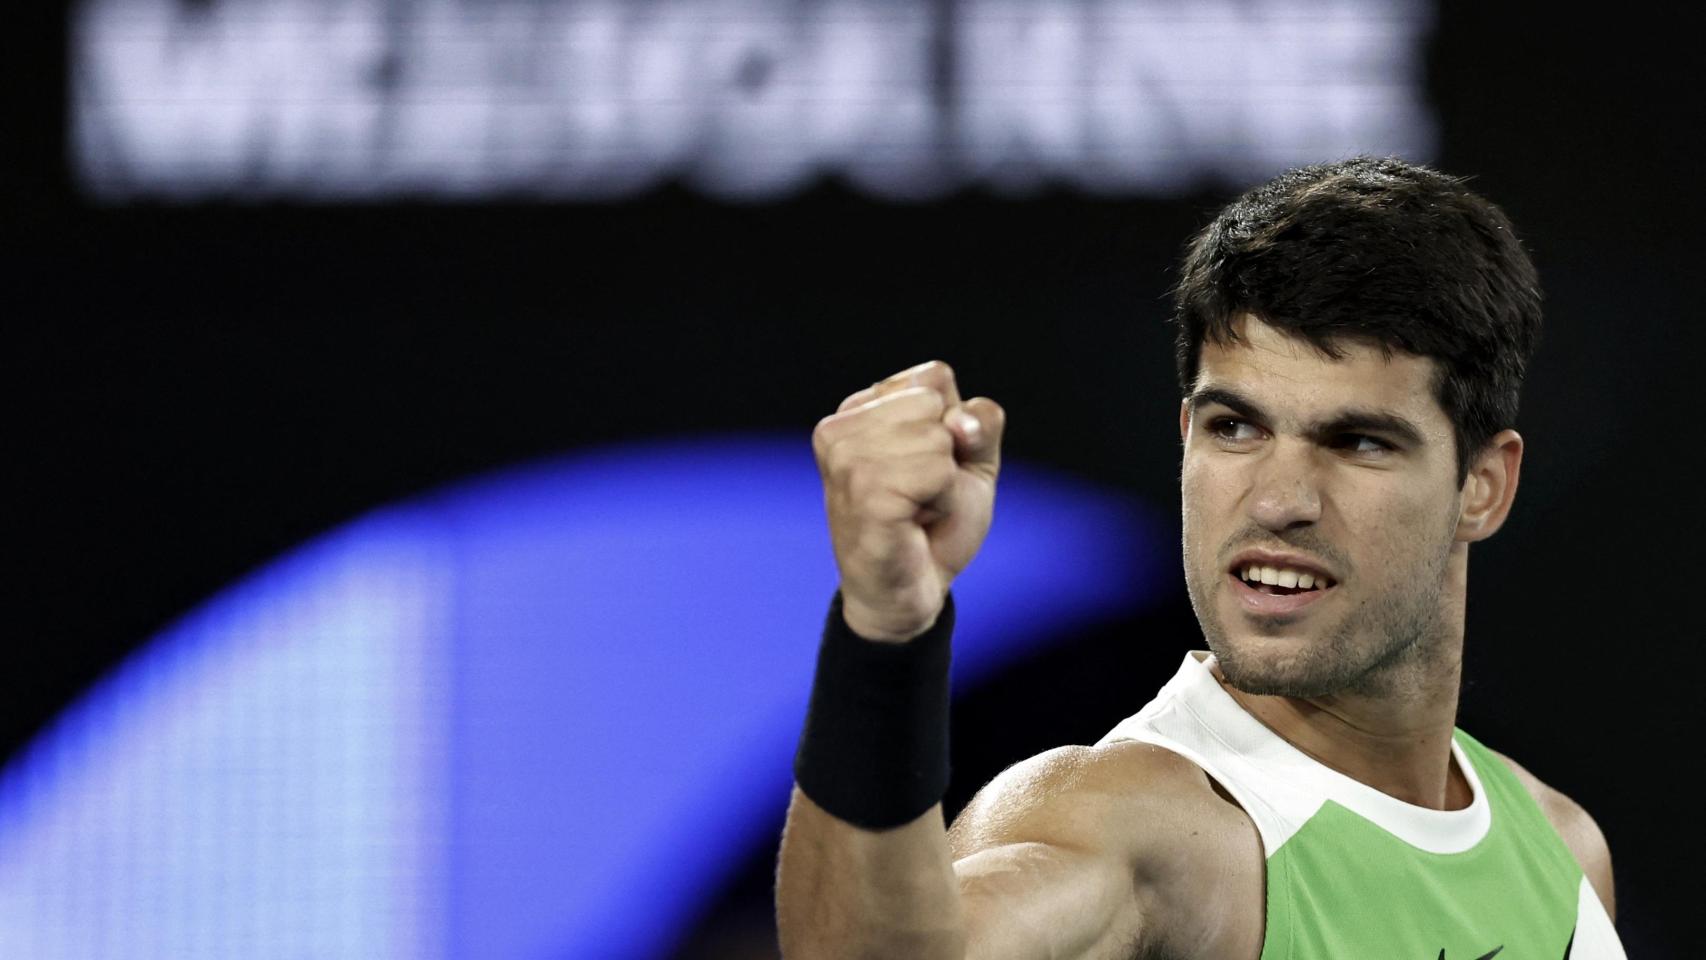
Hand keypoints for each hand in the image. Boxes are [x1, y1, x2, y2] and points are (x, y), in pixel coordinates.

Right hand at [812, 360, 1005, 641]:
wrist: (911, 593)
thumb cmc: (935, 524)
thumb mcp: (970, 461)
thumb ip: (980, 423)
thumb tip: (960, 424)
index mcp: (856, 410)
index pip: (934, 376)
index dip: (953, 424)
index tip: (927, 466)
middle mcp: (840, 429)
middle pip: (934, 402)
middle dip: (948, 453)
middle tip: (921, 494)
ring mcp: (846, 461)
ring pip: (938, 438)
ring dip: (945, 483)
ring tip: (916, 510)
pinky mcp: (863, 493)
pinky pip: (938, 472)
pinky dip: (943, 503)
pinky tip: (914, 524)